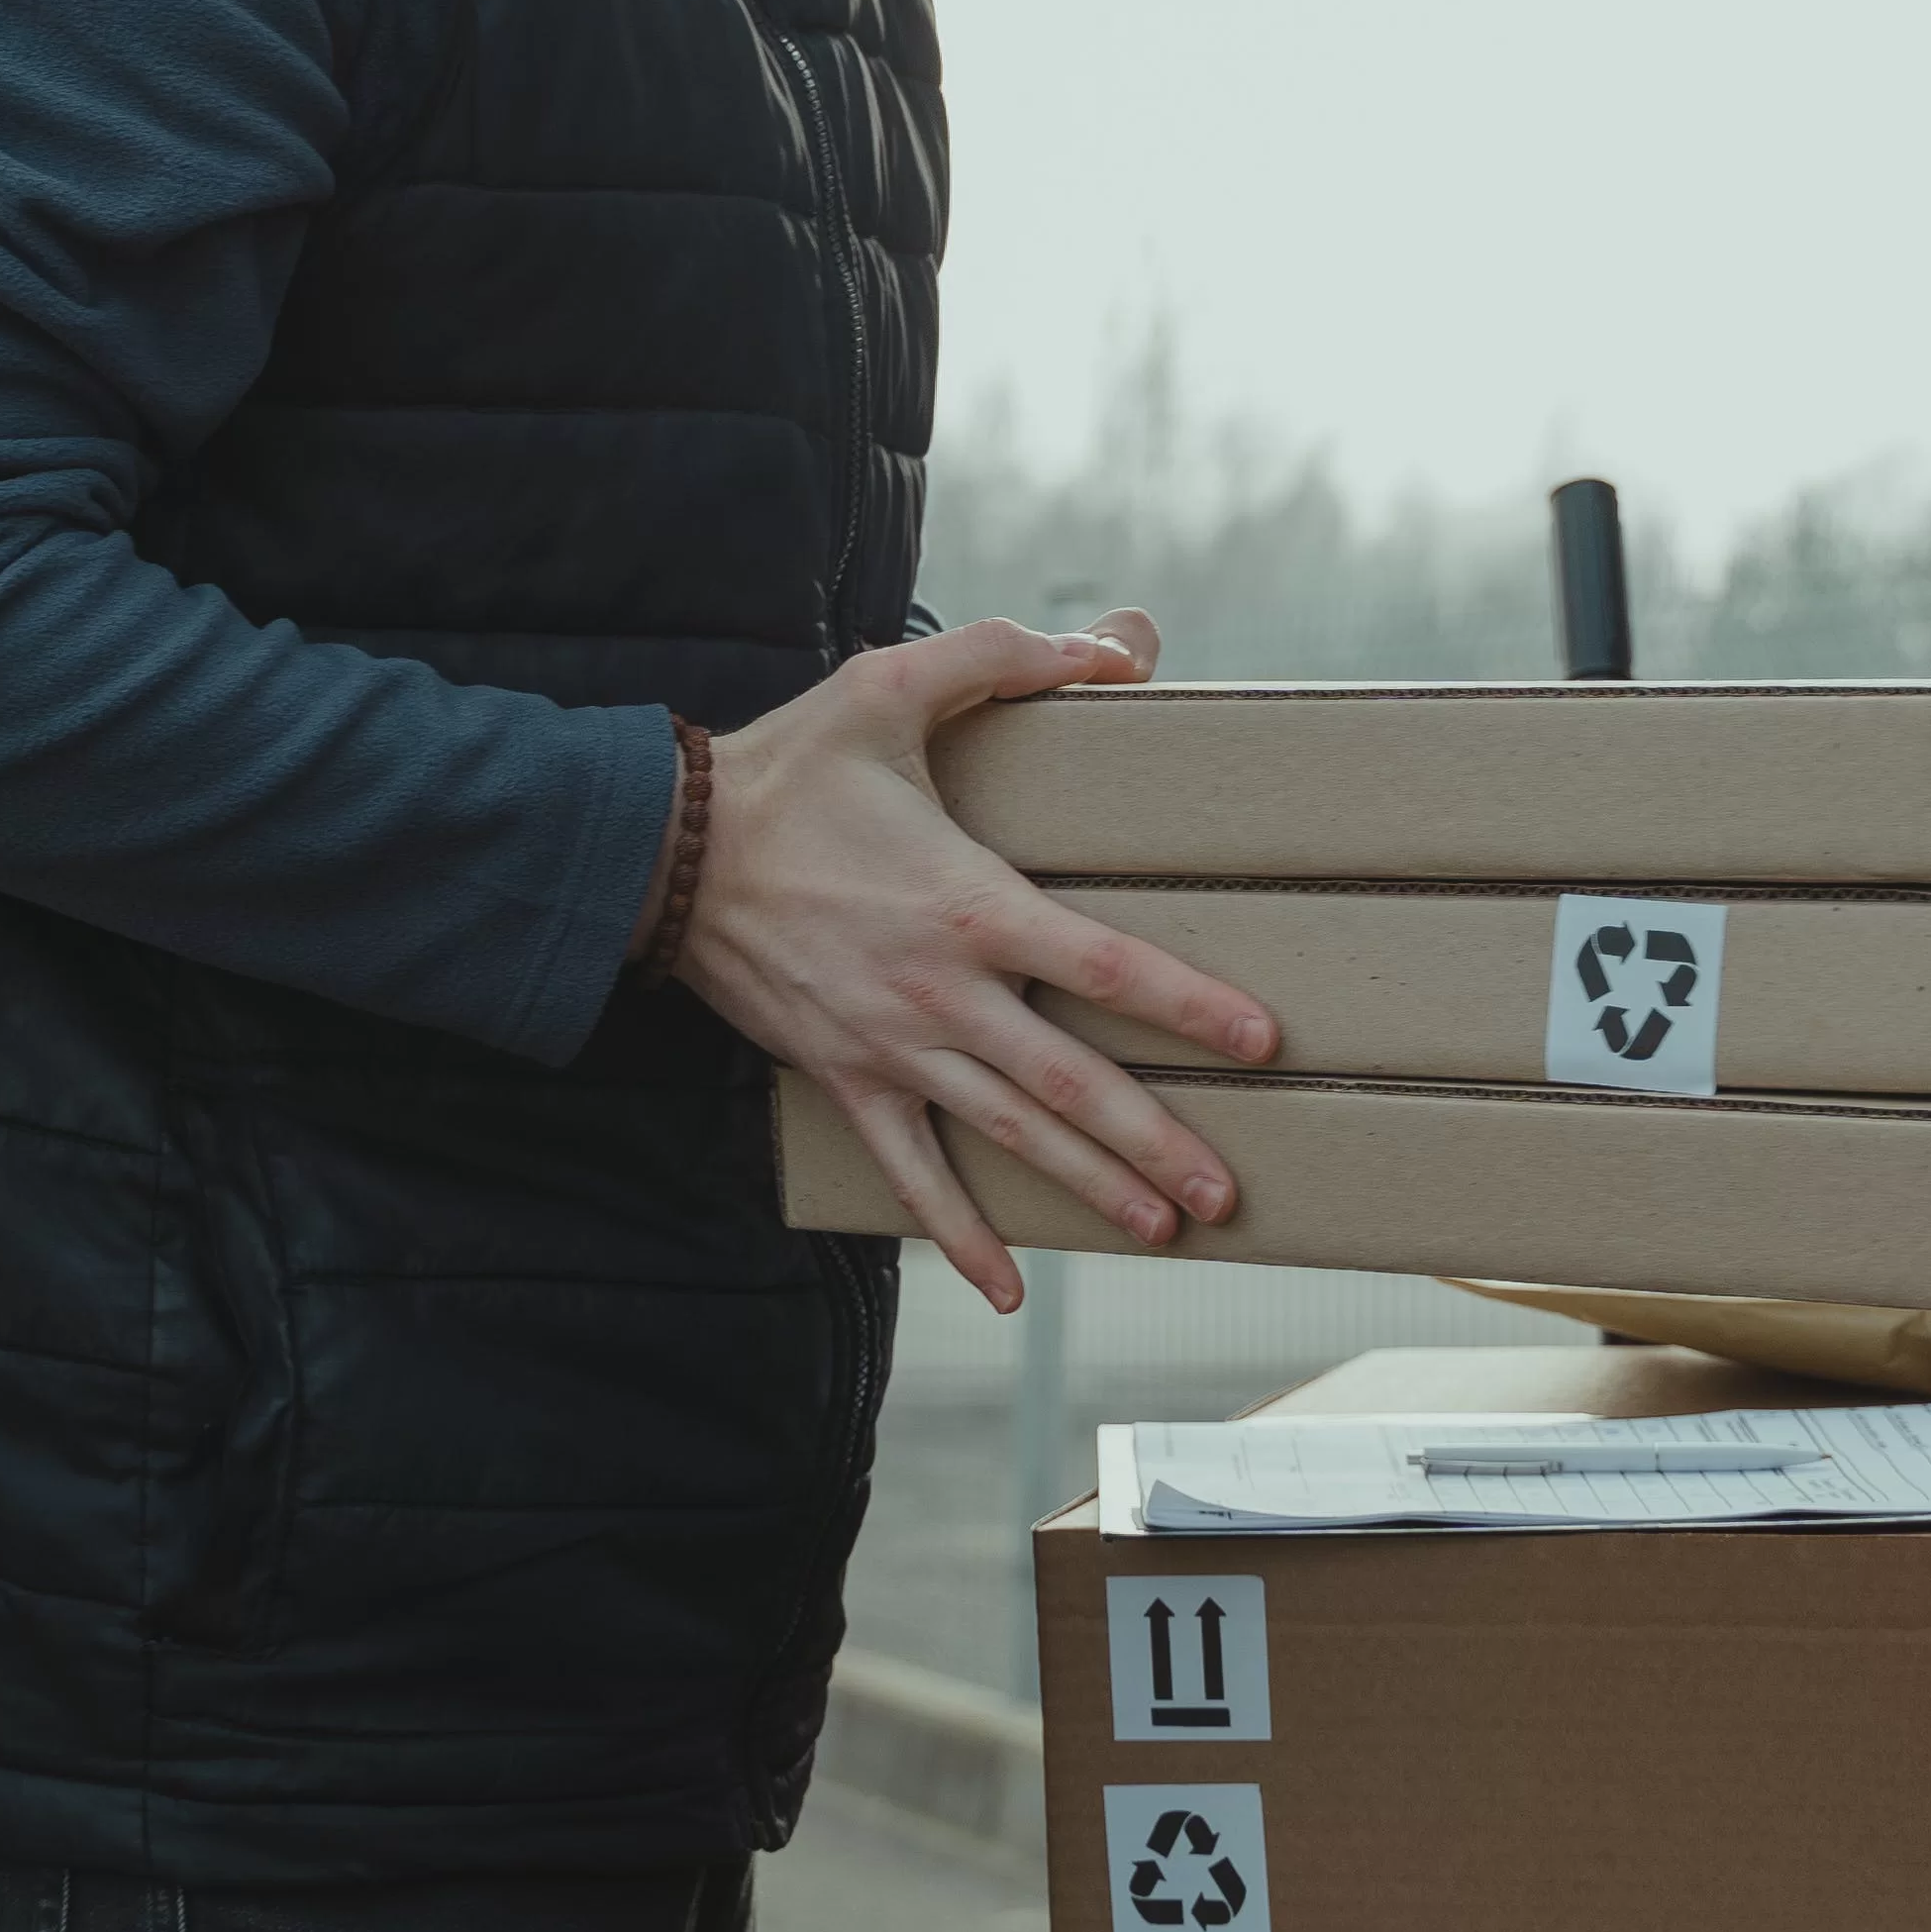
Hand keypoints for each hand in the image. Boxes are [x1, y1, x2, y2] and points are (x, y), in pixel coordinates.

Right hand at [668, 608, 1278, 1311]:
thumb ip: (1006, 656)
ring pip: (1008, 1132)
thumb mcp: (894, 685)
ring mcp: (894, 1045)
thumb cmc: (792, 765)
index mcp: (971, 903)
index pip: (1105, 963)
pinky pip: (910, 1171)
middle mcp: (943, 990)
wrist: (671, 850)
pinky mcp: (847, 1076)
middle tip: (1224, 1191)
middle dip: (1152, 1140)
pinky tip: (1001, 1287)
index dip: (1187, 1005)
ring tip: (1159, 1229)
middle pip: (1070, 1080)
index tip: (1259, 1041)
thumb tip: (1115, 644)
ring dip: (1085, 1186)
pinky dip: (957, 1234)